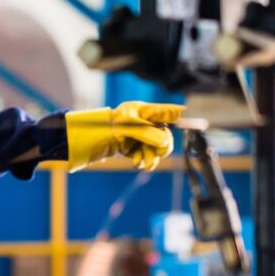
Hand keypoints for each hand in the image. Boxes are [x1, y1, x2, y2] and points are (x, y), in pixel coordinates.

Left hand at [65, 101, 183, 171]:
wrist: (82, 139)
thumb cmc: (102, 126)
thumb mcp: (126, 127)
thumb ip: (147, 133)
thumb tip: (166, 141)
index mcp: (142, 110)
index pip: (166, 112)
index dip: (178, 116)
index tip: (192, 121)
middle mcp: (142, 122)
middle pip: (164, 134)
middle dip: (161, 146)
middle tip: (156, 155)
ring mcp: (137, 135)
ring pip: (155, 148)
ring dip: (152, 157)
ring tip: (144, 164)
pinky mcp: (131, 147)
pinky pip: (145, 155)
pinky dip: (144, 160)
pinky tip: (138, 163)